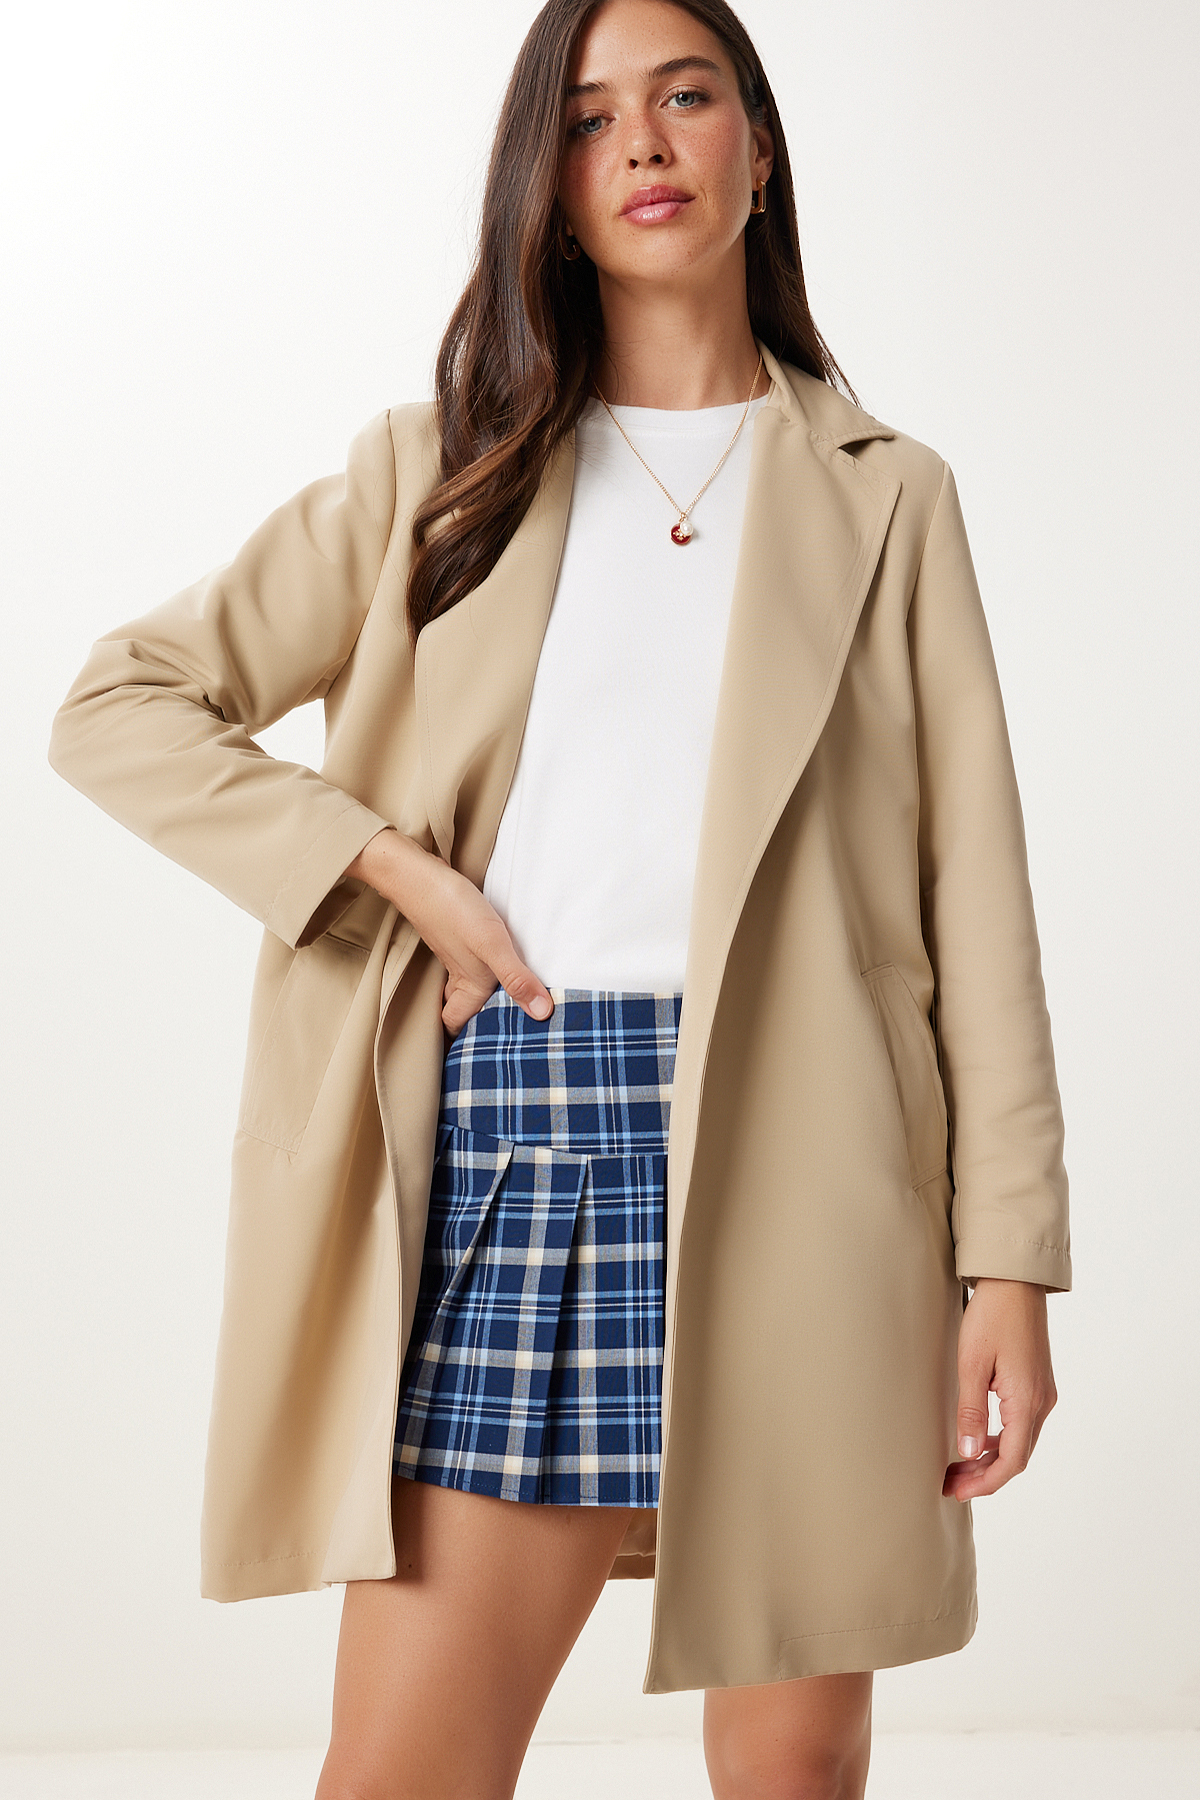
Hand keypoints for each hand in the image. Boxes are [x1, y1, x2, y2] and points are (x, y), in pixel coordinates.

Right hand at [343, 828, 554, 1035]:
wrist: (419, 874)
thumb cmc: (452, 910)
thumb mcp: (492, 945)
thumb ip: (515, 978)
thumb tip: (542, 1013)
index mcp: (468, 984)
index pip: (458, 1025)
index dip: (468, 1041)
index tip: (490, 1052)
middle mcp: (461, 973)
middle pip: (462, 1008)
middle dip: (478, 1021)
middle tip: (507, 1029)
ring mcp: (457, 953)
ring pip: (467, 984)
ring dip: (485, 992)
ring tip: (512, 998)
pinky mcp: (459, 933)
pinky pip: (471, 960)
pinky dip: (485, 966)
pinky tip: (503, 956)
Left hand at [942, 1277, 1057, 1502]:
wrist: (1015, 1281)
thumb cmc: (992, 1316)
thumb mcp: (972, 1364)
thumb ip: (970, 1411)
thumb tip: (967, 1454)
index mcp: (1027, 1402)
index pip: (1011, 1461)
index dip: (984, 1482)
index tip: (957, 1491)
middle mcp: (1041, 1402)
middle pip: (1017, 1456)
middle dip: (984, 1475)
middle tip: (951, 1484)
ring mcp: (1042, 1393)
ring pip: (1019, 1441)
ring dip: (991, 1458)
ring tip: (958, 1466)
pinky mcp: (1037, 1383)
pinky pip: (1021, 1423)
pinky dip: (999, 1438)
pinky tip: (976, 1438)